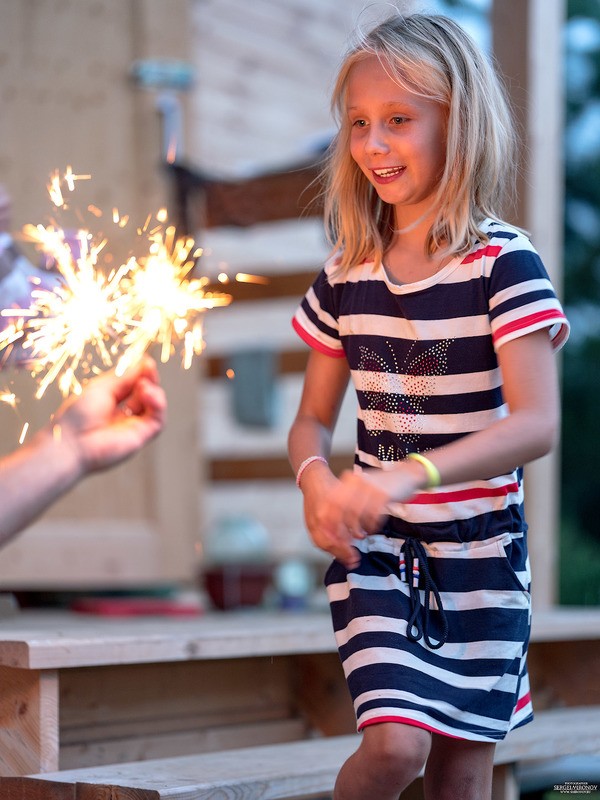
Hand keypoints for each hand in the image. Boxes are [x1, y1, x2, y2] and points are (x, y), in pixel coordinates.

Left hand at [53, 357, 166, 475]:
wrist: (71, 442)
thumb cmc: (78, 415)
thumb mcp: (102, 387)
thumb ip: (126, 376)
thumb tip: (145, 362)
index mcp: (111, 403)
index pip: (133, 386)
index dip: (141, 374)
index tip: (146, 362)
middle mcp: (124, 415)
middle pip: (146, 395)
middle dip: (150, 380)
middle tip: (148, 369)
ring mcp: (133, 427)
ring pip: (155, 407)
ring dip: (154, 392)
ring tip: (144, 385)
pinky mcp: (141, 437)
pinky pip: (158, 420)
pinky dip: (158, 405)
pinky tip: (148, 394)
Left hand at [303, 462, 425, 569]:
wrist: (406, 475)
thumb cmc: (381, 487)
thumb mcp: (362, 489)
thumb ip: (348, 502)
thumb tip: (334, 525)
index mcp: (348, 480)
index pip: (331, 502)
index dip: (329, 519)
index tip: (330, 533)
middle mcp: (357, 482)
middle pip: (340, 509)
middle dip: (340, 527)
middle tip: (344, 540)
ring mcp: (370, 488)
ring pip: (356, 513)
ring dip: (356, 528)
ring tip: (359, 536)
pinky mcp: (383, 495)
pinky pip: (372, 515)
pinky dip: (370, 526)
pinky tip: (371, 529)